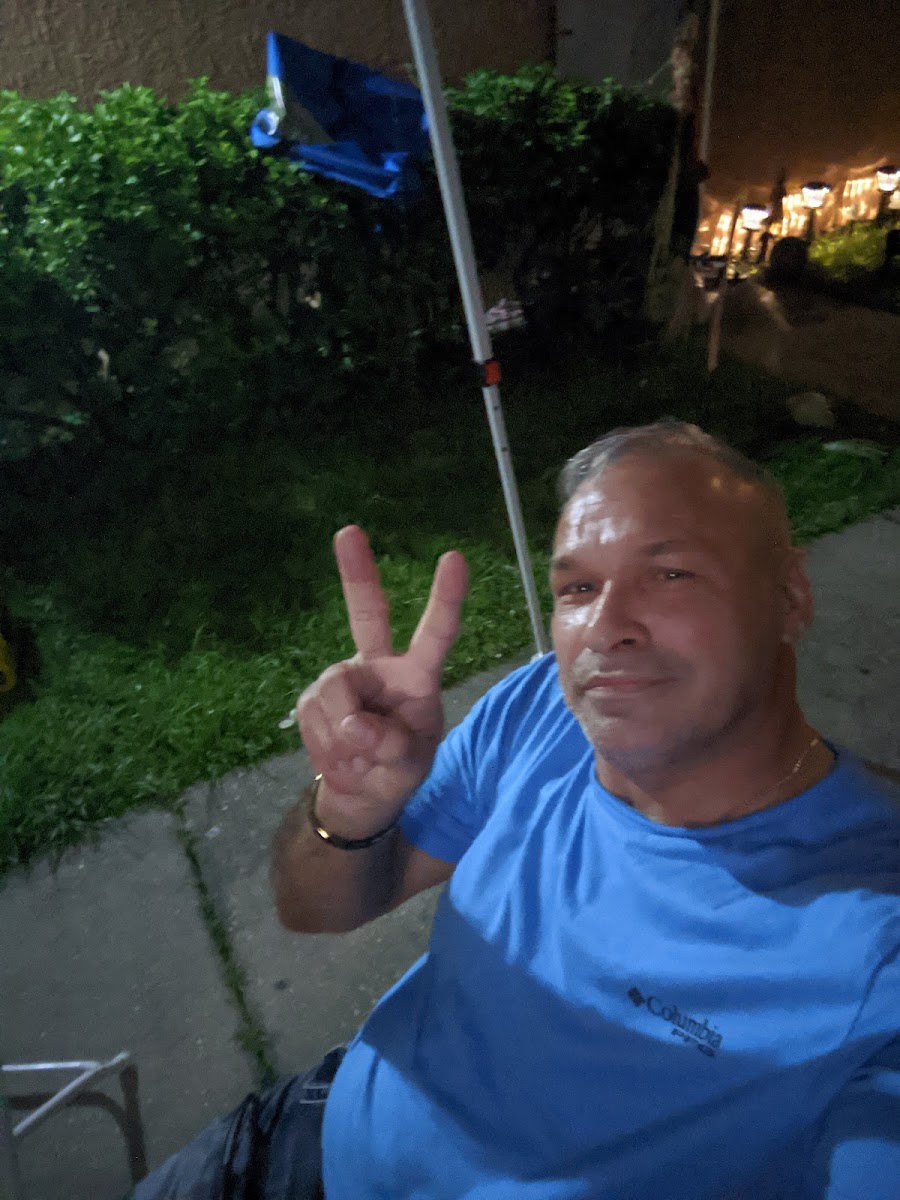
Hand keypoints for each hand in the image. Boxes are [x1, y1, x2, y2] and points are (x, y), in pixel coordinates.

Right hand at [295, 526, 467, 835]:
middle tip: (349, 531)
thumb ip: (391, 746)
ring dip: (345, 737)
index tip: (454, 558)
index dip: (445, 598)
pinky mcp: (313, 698)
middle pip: (367, 613)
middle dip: (357, 572)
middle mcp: (380, 665)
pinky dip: (327, 747)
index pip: (436, 633)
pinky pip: (315, 719)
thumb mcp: (408, 766)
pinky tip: (339, 756)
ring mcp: (344, 678)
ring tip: (360, 758)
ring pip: (335, 693)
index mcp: (417, 675)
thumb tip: (354, 725)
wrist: (361, 795)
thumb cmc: (398, 770)